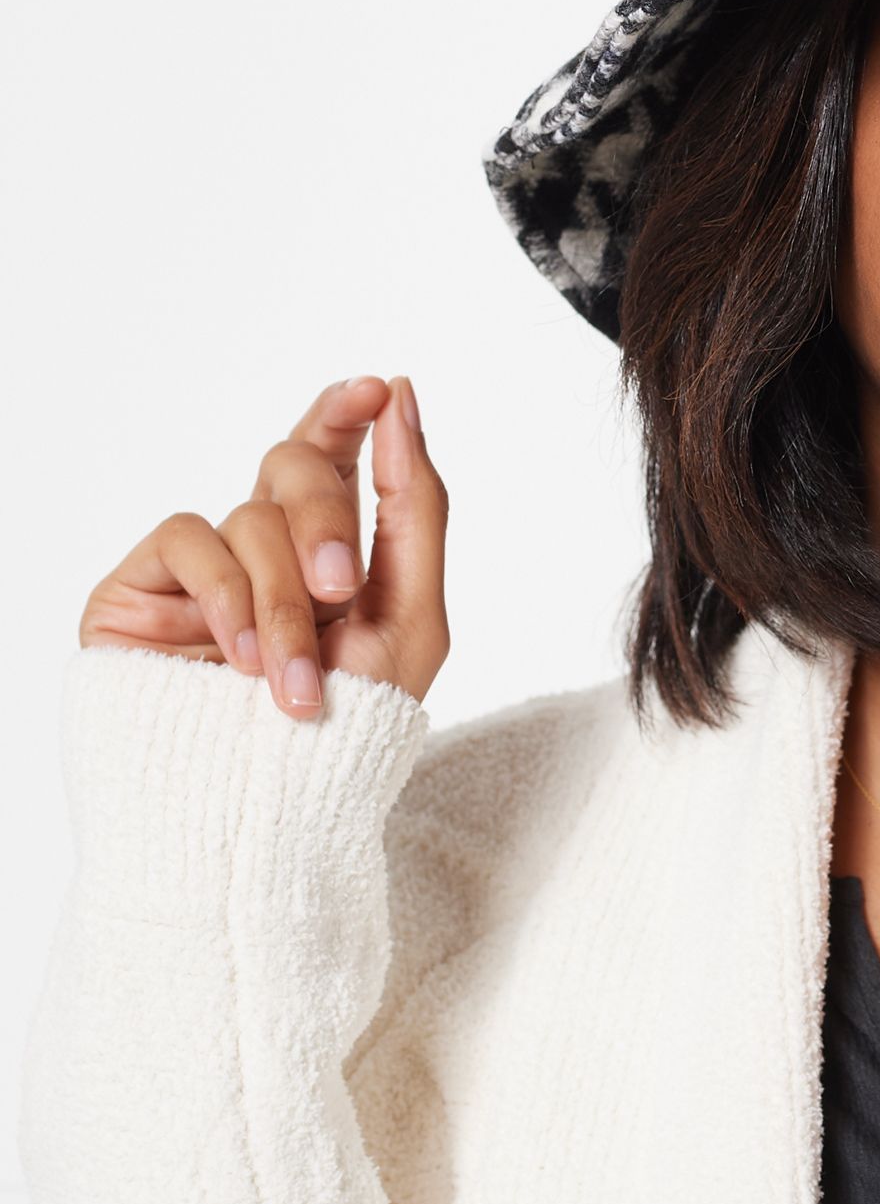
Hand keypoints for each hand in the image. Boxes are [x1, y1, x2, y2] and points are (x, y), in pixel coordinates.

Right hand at [77, 375, 449, 718]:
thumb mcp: (413, 613)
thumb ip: (415, 503)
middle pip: (297, 463)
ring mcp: (202, 567)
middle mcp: (264, 545)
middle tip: (344, 587)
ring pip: (250, 513)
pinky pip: (190, 539)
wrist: (269, 814)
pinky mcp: (140, 589)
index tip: (379, 389)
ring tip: (292, 676)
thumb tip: (403, 395)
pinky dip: (226, 596)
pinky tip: (237, 658)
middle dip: (329, 520)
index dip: (348, 410)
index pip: (333, 451)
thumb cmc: (350, 726)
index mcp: (330, 546)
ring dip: (283, 598)